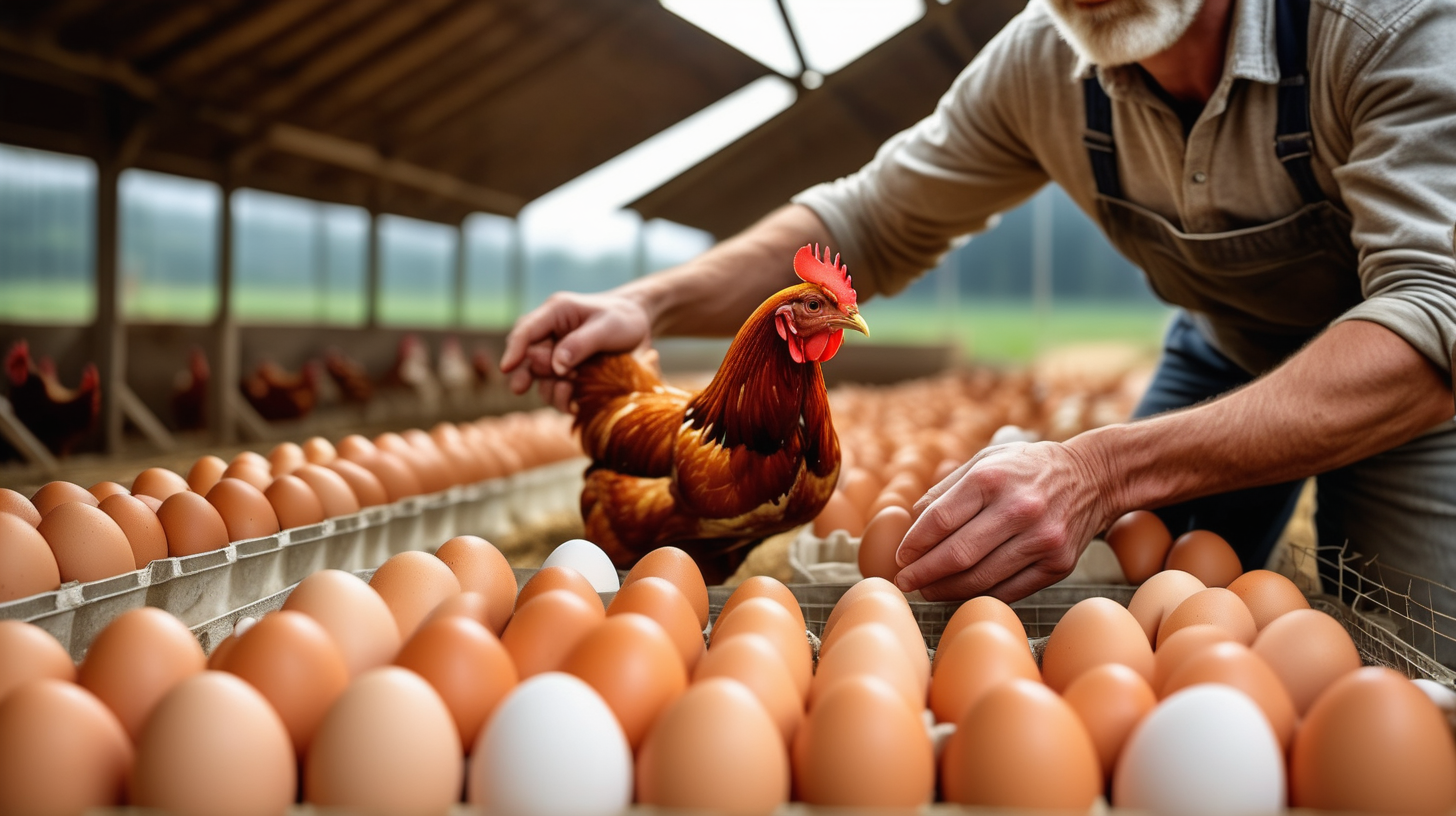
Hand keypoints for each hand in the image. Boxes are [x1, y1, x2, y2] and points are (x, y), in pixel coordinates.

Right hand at [500, 291, 651, 411]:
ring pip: (540, 380)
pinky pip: (557, 392)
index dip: (514, 350)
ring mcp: (558, 357)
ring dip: (551, 389)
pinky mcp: (568, 375)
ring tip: (570, 387)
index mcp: (555, 313)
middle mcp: (551, 336)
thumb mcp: (606, 326)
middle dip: (528, 375)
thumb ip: (581, 343)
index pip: (526, 331)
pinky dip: (563, 400)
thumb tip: (557, 366)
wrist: (640, 327)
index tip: (507, 368)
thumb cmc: (623, 319)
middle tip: (528, 386)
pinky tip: (575, 403)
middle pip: (526, 359)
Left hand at [893, 441, 1116, 601]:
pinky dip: (980, 596)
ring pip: (981, 578)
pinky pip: (1009, 590)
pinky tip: (961, 593)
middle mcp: (1020, 508)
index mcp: (993, 477)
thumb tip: (911, 526)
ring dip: (946, 590)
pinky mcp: (1059, 565)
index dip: (914, 544)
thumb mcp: (985, 461)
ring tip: (928, 591)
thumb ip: (946, 491)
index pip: (940, 520)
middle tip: (906, 582)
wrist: (1093, 477)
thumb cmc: (1027, 469)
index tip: (900, 558)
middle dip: (923, 573)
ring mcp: (1043, 539)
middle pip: (957, 554)